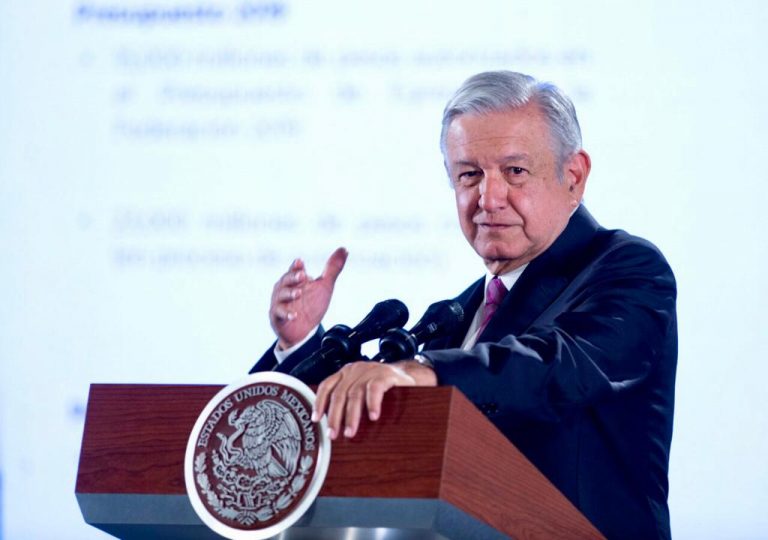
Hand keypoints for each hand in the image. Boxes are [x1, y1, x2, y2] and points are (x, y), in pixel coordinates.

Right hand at [270, 247, 347, 348]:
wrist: (304, 331)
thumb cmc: (312, 305)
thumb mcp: (325, 286)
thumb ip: (333, 268)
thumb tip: (344, 249)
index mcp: (295, 280)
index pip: (294, 269)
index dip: (296, 266)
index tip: (300, 262)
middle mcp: (285, 289)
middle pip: (286, 280)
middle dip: (293, 277)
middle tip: (302, 276)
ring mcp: (280, 303)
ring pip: (281, 295)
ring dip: (290, 294)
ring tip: (298, 293)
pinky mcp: (277, 316)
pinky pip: (279, 313)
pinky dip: (286, 314)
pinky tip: (294, 315)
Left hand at [312, 360, 436, 439]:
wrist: (410, 375)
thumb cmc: (383, 387)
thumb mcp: (362, 390)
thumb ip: (349, 400)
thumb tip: (333, 426)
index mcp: (346, 373)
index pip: (327, 385)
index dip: (319, 402)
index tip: (316, 419)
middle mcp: (355, 369)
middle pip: (339, 394)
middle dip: (334, 416)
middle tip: (333, 434)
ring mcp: (370, 370)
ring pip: (355, 394)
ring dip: (351, 416)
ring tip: (350, 432)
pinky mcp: (386, 374)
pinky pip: (375, 389)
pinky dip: (372, 404)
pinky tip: (373, 417)